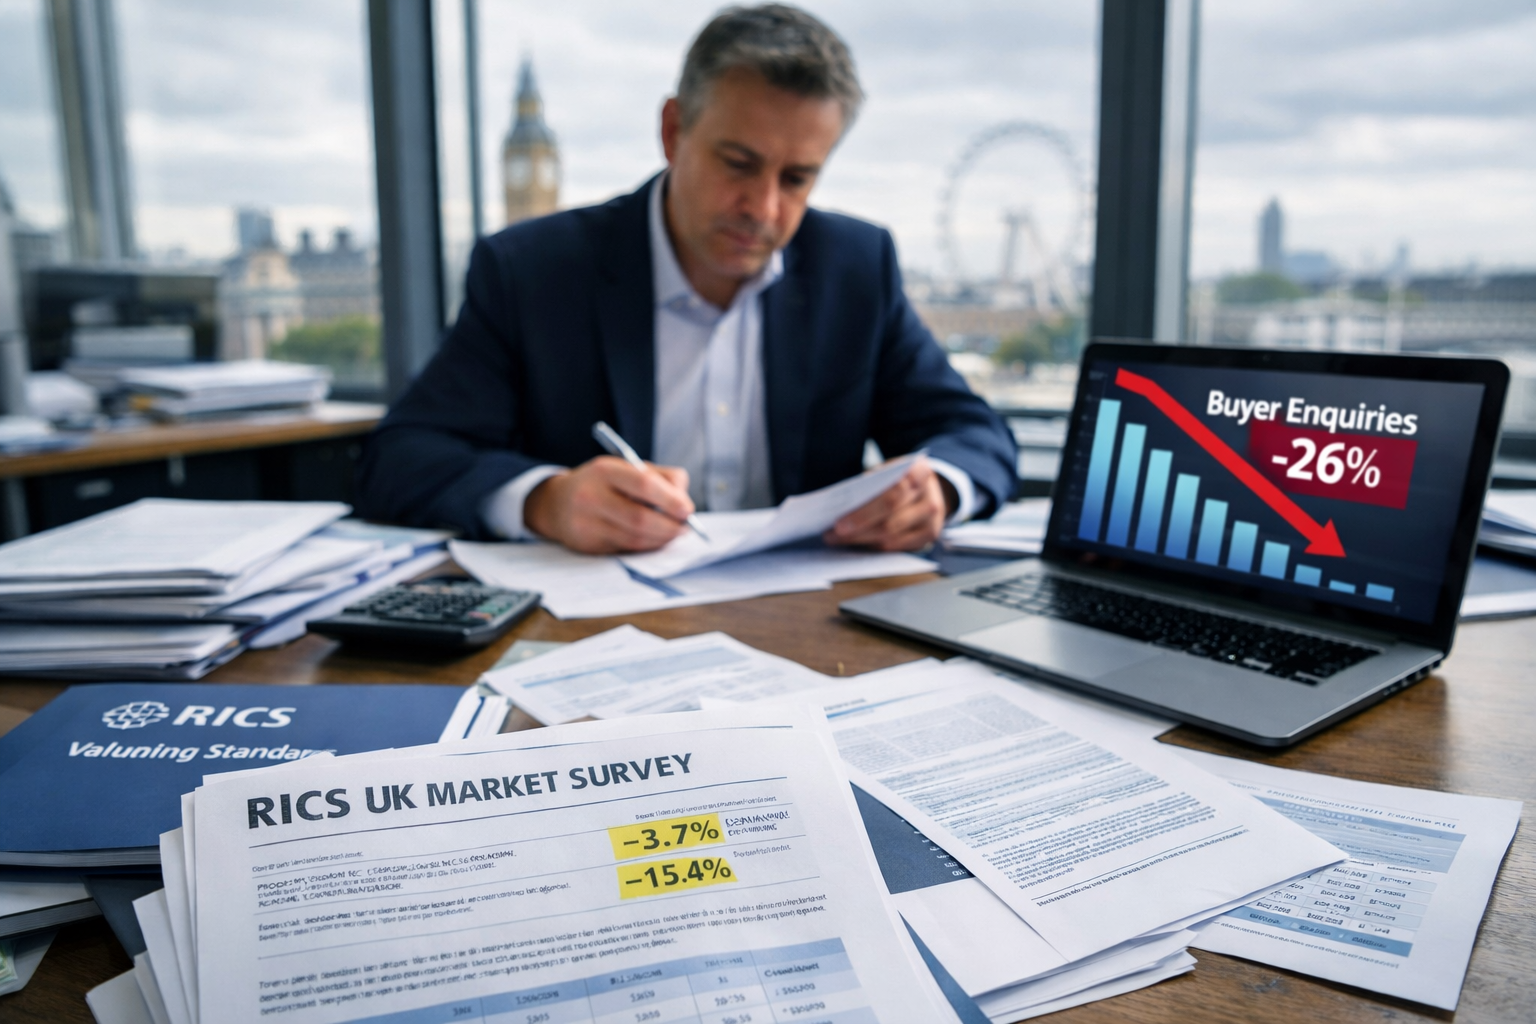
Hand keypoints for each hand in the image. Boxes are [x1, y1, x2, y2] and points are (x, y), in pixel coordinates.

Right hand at [524, 456, 694, 553]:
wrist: (557, 503)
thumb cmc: (603, 483)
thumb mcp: (627, 468)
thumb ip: (662, 477)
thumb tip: (685, 502)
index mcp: (605, 470)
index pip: (644, 485)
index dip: (671, 500)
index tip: (688, 510)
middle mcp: (591, 496)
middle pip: (640, 518)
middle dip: (670, 527)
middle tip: (686, 528)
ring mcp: (586, 523)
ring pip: (635, 539)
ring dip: (661, 540)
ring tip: (673, 534)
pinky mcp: (587, 545)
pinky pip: (626, 550)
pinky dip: (646, 547)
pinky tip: (653, 540)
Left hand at [825, 457, 955, 551]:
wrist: (930, 486)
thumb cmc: (900, 478)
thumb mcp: (888, 471)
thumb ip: (870, 485)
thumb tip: (840, 508)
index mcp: (919, 473)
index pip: (891, 496)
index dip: (864, 513)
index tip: (838, 524)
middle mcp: (930, 498)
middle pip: (890, 522)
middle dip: (857, 532)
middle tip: (832, 536)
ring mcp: (932, 520)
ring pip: (892, 538)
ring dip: (861, 542)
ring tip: (839, 540)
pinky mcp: (929, 535)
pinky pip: (897, 547)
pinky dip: (874, 547)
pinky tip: (857, 544)